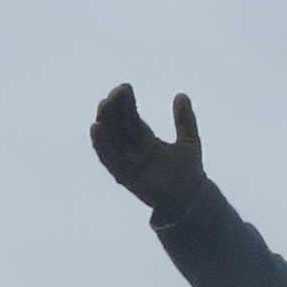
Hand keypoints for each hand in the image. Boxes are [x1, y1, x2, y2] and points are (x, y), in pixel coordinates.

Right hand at [89, 82, 205, 215]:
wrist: (190, 199)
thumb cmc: (189, 173)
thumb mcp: (189, 140)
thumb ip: (184, 120)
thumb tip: (181, 94)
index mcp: (146, 141)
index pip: (131, 118)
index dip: (126, 103)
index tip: (124, 87)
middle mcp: (134, 150)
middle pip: (119, 126)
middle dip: (115, 109)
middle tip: (114, 93)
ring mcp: (128, 163)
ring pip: (111, 139)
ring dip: (106, 121)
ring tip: (103, 104)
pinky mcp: (124, 176)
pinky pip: (108, 158)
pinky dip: (101, 143)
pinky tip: (96, 127)